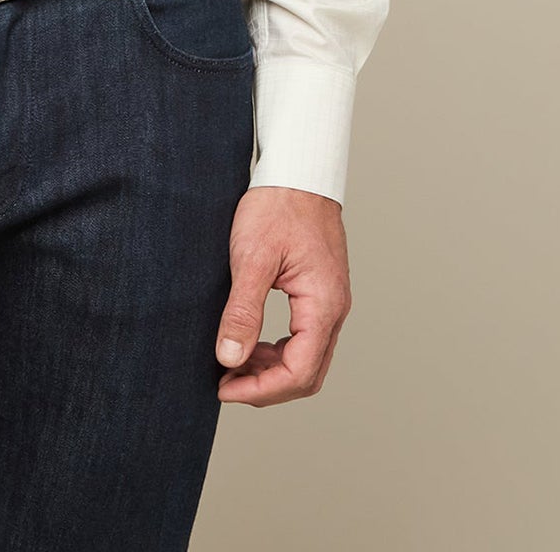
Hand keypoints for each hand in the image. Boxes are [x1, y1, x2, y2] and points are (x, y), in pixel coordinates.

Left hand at [214, 185, 351, 404]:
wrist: (297, 171)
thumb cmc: (277, 205)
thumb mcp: (252, 257)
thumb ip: (243, 311)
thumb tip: (229, 358)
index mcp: (323, 305)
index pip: (299, 372)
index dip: (261, 390)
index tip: (224, 388)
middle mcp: (334, 309)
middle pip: (308, 374)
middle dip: (266, 386)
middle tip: (226, 383)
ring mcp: (330, 302)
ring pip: (308, 358)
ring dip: (272, 369)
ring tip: (233, 364)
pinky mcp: (320, 293)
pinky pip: (305, 337)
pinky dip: (278, 349)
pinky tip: (251, 342)